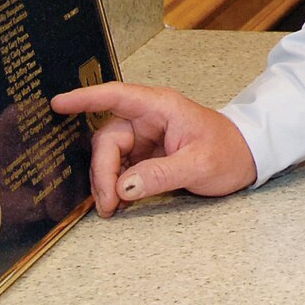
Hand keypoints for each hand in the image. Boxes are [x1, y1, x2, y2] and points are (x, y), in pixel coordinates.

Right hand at [50, 81, 257, 216]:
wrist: (247, 159)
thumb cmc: (230, 152)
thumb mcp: (200, 164)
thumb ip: (161, 175)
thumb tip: (122, 187)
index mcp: (161, 107)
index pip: (116, 96)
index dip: (85, 98)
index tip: (57, 104)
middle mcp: (148, 118)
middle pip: (107, 139)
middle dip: (102, 172)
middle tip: (107, 204)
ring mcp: (145, 137)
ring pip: (109, 156)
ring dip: (106, 182)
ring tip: (112, 208)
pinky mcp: (145, 155)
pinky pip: (119, 168)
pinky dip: (115, 186)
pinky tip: (119, 203)